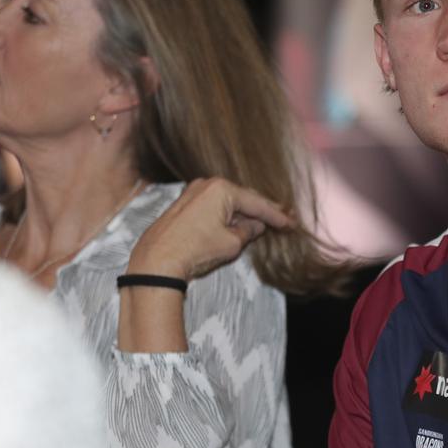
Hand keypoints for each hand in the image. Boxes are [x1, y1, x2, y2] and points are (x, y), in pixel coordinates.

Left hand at [127, 178, 292, 280]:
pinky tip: (237, 222)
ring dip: (243, 212)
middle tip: (282, 217)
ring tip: (263, 220)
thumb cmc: (195, 250)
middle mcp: (206, 185)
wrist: (156, 262)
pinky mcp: (182, 205)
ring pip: (226, 202)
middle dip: (261, 210)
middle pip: (242, 198)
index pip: (257, 203)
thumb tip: (255, 226)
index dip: (276, 215)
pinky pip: (212, 206)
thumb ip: (248, 231)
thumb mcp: (232, 243)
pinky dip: (226, 214)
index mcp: (222, 189)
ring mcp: (192, 193)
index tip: (291, 223)